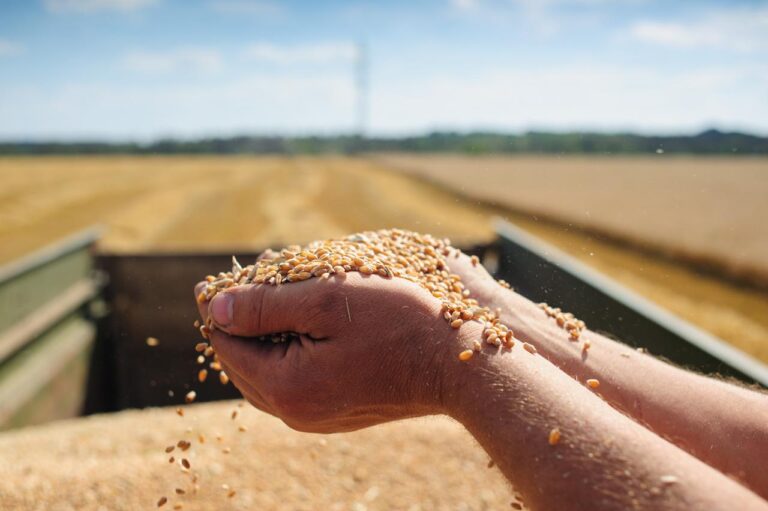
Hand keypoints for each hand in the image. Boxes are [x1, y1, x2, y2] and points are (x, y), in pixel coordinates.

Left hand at [195, 272, 477, 432]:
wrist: (459, 362)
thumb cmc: (399, 321)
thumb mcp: (327, 299)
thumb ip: (264, 304)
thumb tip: (215, 309)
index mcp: (287, 386)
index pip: (226, 344)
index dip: (217, 308)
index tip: (210, 281)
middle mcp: (296, 412)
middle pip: (241, 363)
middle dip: (238, 322)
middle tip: (240, 284)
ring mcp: (318, 417)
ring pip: (266, 374)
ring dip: (262, 337)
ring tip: (268, 298)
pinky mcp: (338, 413)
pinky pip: (293, 383)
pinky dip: (286, 352)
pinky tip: (299, 326)